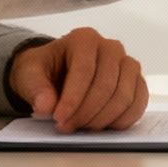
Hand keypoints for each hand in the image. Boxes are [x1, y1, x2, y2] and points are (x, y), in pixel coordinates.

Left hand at [9, 26, 148, 130]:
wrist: (56, 72)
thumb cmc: (44, 70)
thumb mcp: (29, 74)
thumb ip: (35, 88)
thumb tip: (46, 105)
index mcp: (84, 39)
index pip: (84, 71)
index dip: (73, 99)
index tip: (58, 119)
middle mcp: (111, 47)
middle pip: (107, 85)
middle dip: (86, 112)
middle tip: (67, 127)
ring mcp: (127, 64)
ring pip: (124, 96)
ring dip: (103, 119)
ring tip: (82, 127)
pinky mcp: (136, 82)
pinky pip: (138, 103)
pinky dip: (123, 120)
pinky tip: (104, 127)